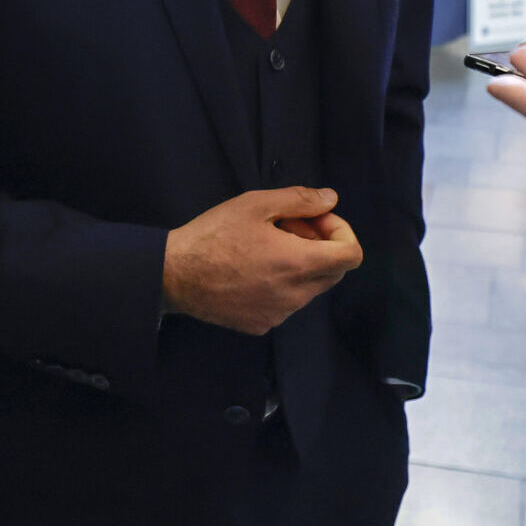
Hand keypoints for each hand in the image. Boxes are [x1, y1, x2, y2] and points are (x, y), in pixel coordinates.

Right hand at [162, 186, 364, 334]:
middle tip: (288, 227)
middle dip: (320, 245)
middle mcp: (295, 296)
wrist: (173, 275)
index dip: (341, 231)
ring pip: (309, 288)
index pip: (351, 255)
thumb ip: (300, 200)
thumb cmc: (213, 235)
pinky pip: (286, 303)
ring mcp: (279, 314)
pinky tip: (252, 269)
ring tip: (265, 246)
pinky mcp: (261, 325)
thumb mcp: (255, 205)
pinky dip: (281, 284)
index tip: (316, 219)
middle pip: (333, 271)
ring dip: (300, 264)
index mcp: (298, 264)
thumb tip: (331, 199)